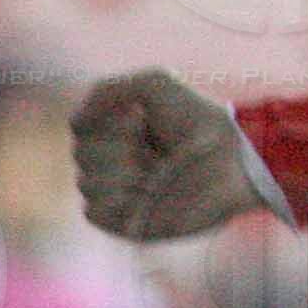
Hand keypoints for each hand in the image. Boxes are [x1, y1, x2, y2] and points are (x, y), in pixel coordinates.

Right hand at [72, 69, 262, 241]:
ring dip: (121, 173)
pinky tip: (145, 192)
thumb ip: (106, 90)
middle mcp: (117, 164)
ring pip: (87, 183)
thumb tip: (75, 121)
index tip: (140, 120)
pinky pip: (94, 213)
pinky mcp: (130, 223)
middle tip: (154, 147)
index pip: (80, 128)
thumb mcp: (154, 84)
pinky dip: (115, 200)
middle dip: (118, 146)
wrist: (232, 161)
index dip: (106, 122)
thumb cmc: (199, 121)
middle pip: (81, 155)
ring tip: (156, 170)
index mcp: (118, 133)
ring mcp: (124, 195)